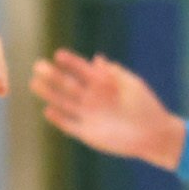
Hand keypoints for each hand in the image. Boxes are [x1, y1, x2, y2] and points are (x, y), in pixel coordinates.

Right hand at [30, 50, 180, 166]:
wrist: (153, 135)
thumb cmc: (146, 106)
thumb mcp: (132, 85)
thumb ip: (115, 73)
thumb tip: (97, 58)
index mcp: (103, 84)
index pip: (82, 70)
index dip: (70, 62)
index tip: (58, 54)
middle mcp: (92, 98)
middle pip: (68, 85)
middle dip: (53, 75)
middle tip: (38, 66)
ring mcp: (88, 115)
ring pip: (64, 103)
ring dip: (50, 94)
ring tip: (34, 83)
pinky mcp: (87, 133)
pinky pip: (69, 125)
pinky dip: (59, 119)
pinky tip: (48, 110)